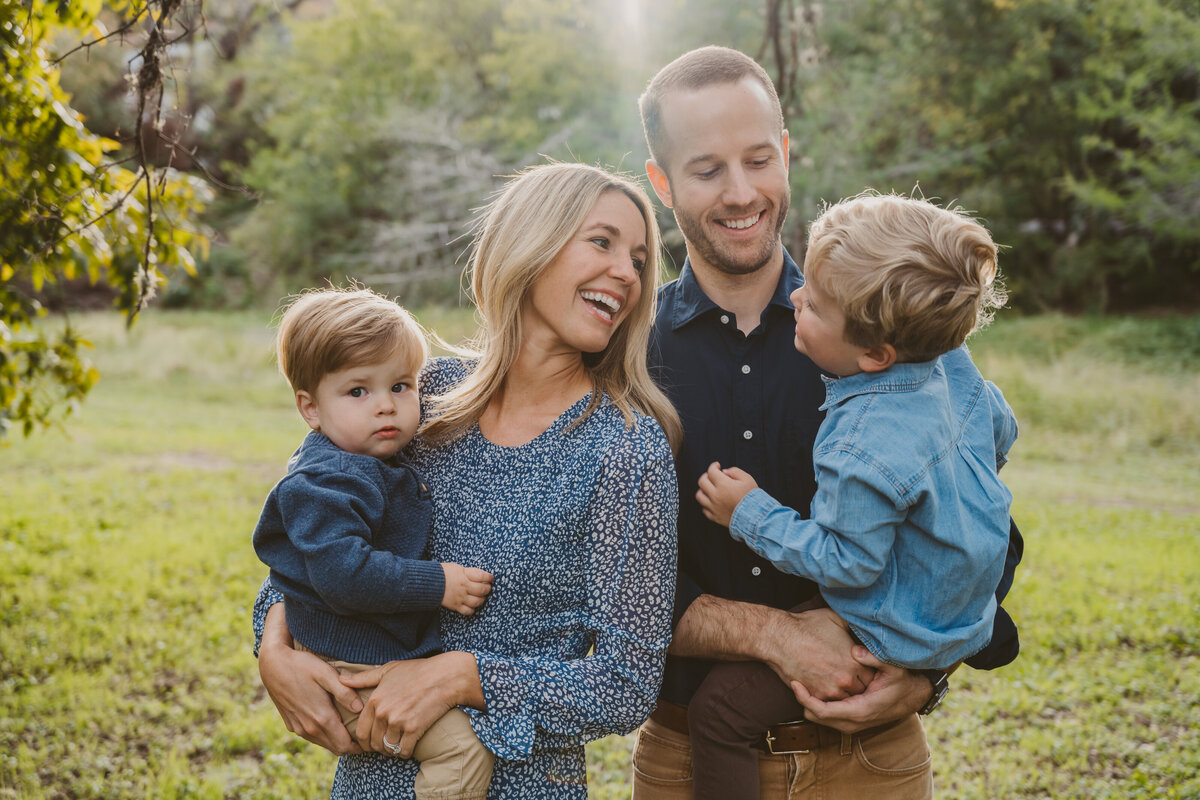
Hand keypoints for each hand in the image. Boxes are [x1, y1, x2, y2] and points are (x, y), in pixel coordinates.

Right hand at [258, 606, 363, 753]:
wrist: (273, 665)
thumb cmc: (302, 666)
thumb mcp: (326, 674)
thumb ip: (344, 692)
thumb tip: (360, 708)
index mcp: (321, 718)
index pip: (344, 745)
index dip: (359, 746)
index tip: (369, 738)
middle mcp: (309, 728)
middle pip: (335, 748)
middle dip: (351, 746)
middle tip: (364, 735)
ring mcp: (298, 728)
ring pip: (323, 743)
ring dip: (336, 741)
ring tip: (350, 730)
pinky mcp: (291, 724)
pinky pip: (311, 737)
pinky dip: (323, 735)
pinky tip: (330, 722)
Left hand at [342, 651, 482, 757]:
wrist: (445, 676)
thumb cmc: (418, 671)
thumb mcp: (388, 670)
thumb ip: (363, 678)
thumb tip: (341, 679)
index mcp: (375, 700)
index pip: (360, 731)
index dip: (364, 741)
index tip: (371, 743)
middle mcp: (384, 712)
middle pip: (373, 743)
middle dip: (378, 747)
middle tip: (385, 746)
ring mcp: (399, 722)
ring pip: (388, 748)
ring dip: (392, 750)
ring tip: (397, 746)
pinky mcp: (414, 729)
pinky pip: (404, 751)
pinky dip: (405, 752)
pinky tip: (408, 747)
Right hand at [441, 563, 493, 614]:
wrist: (428, 582)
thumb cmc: (443, 573)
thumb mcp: (457, 568)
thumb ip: (469, 572)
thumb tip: (482, 576)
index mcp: (464, 575)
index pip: (482, 576)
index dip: (489, 577)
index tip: (491, 578)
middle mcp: (464, 587)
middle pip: (482, 590)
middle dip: (487, 588)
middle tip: (487, 587)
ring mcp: (460, 598)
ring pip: (477, 602)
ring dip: (482, 599)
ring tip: (481, 596)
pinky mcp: (455, 606)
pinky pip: (468, 611)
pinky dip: (472, 609)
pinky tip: (472, 605)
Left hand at [696, 462, 758, 526]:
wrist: (757, 518)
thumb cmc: (753, 497)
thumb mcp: (747, 479)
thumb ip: (734, 471)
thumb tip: (723, 472)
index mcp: (723, 485)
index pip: (711, 471)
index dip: (714, 466)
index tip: (717, 466)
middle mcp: (715, 496)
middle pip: (702, 482)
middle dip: (707, 476)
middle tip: (713, 476)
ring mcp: (714, 507)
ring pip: (699, 496)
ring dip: (703, 490)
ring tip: (710, 489)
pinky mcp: (715, 518)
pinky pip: (704, 509)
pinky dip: (706, 504)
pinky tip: (713, 501)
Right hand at [762, 607, 874, 699]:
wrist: (779, 638)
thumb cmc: (807, 625)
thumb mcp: (836, 619)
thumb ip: (855, 626)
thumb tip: (864, 623)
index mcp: (854, 661)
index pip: (873, 676)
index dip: (869, 672)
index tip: (863, 668)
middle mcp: (846, 679)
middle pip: (862, 691)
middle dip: (859, 684)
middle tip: (852, 677)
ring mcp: (830, 690)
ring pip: (847, 700)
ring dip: (845, 693)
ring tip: (840, 683)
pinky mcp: (815, 696)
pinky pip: (828, 703)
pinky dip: (828, 696)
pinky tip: (825, 686)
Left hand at [790, 647, 929, 733]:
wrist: (912, 697)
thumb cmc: (901, 680)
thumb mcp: (892, 665)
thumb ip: (874, 657)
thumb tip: (855, 651)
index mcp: (859, 710)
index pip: (821, 711)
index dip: (804, 698)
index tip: (794, 683)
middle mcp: (853, 722)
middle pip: (815, 717)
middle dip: (803, 700)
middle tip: (794, 678)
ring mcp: (852, 725)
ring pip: (818, 719)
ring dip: (809, 703)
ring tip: (803, 682)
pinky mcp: (851, 723)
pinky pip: (826, 717)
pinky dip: (818, 705)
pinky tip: (816, 688)